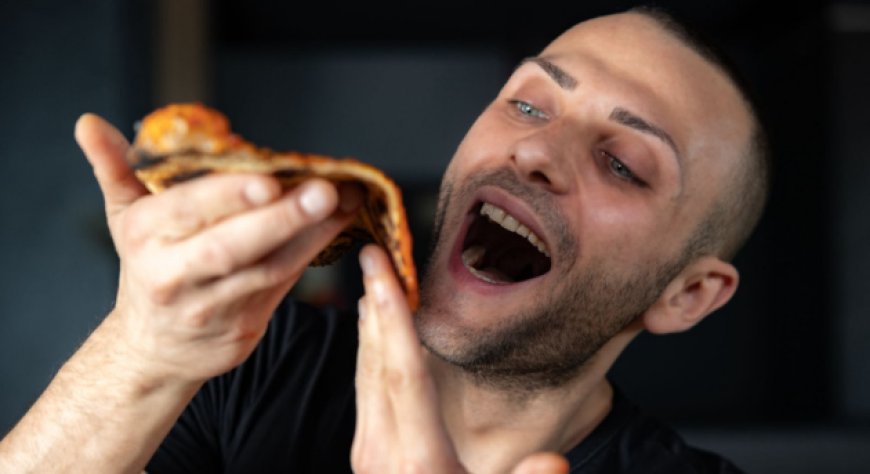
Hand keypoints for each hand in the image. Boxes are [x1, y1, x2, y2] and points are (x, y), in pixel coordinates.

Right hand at [75, 113, 359, 382]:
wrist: (152, 347)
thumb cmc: (148, 265)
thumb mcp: (124, 218)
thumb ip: (115, 169)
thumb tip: (89, 125)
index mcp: (144, 237)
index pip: (188, 211)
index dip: (229, 195)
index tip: (270, 179)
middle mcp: (173, 275)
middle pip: (230, 247)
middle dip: (281, 218)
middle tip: (324, 190)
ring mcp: (210, 307)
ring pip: (266, 269)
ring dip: (311, 234)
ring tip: (344, 201)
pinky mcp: (242, 328)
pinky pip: (282, 286)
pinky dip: (312, 255)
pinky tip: (339, 225)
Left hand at [351, 245, 568, 473]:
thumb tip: (554, 460)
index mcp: (421, 463)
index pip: (406, 376)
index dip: (394, 318)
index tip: (381, 270)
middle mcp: (384, 453)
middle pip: (378, 365)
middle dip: (376, 304)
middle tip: (373, 255)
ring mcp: (369, 453)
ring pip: (366, 374)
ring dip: (370, 324)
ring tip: (375, 281)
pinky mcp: (366, 453)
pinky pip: (364, 390)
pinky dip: (369, 351)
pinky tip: (374, 333)